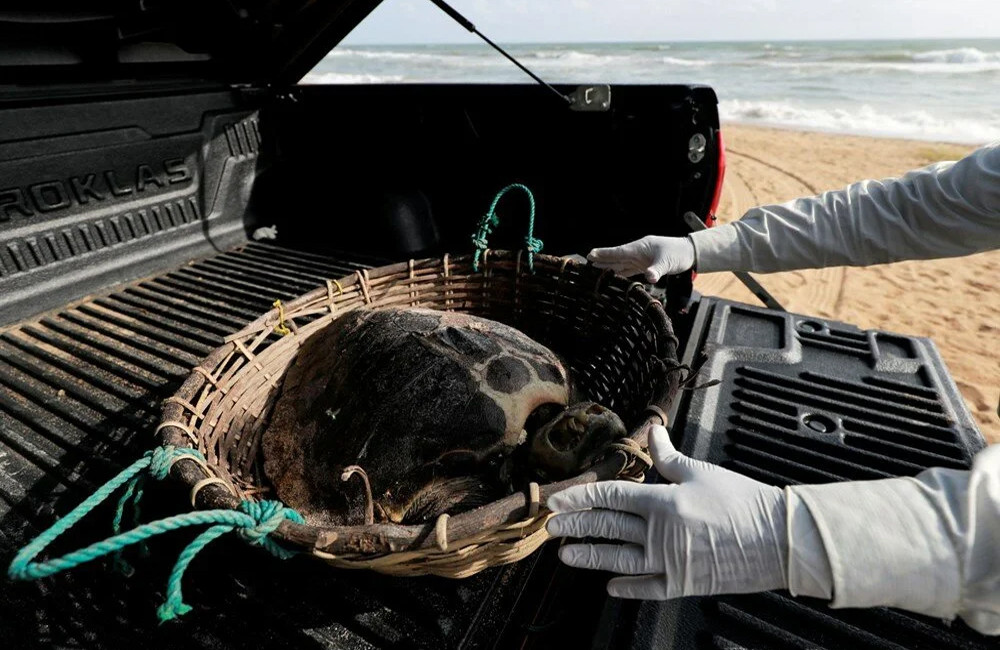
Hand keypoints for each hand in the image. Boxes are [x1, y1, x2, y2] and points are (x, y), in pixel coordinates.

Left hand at [546, 425, 787, 599]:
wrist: (779, 539)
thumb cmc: (743, 502)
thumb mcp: (702, 472)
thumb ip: (669, 456)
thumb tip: (651, 433)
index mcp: (662, 501)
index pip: (610, 496)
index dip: (580, 497)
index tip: (558, 500)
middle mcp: (660, 533)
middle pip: (607, 527)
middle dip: (575, 526)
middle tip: (551, 527)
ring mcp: (669, 562)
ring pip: (618, 559)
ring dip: (589, 556)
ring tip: (565, 555)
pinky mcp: (683, 584)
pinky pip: (647, 588)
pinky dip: (627, 586)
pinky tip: (609, 585)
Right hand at [587, 236, 695, 282]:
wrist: (689, 252)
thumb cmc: (678, 254)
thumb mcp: (667, 263)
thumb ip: (657, 270)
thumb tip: (649, 278)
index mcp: (640, 248)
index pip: (618, 252)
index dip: (604, 254)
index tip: (591, 255)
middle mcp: (637, 252)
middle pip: (617, 257)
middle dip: (603, 259)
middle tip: (587, 262)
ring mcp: (640, 258)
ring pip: (621, 263)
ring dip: (609, 266)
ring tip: (595, 269)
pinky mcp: (645, 265)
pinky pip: (629, 269)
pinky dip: (620, 272)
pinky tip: (612, 275)